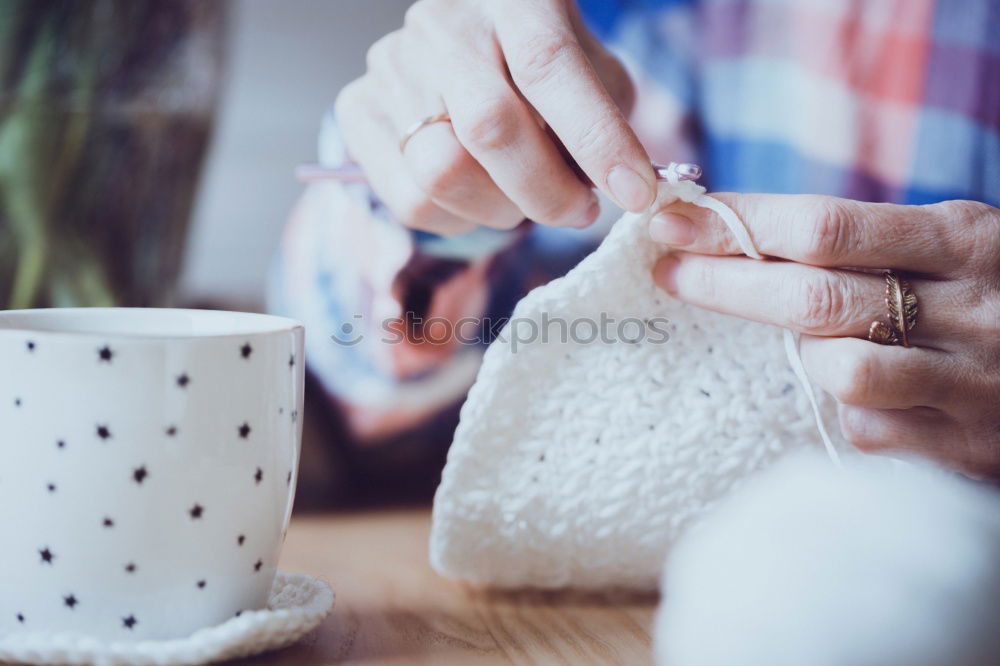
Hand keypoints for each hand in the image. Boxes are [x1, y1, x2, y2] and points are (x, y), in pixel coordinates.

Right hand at [335, 0, 655, 235]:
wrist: (461, 46)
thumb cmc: (540, 65)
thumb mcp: (590, 71)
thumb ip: (606, 117)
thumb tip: (624, 187)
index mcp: (513, 0)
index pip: (550, 66)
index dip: (597, 138)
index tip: (636, 192)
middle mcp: (443, 26)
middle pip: (490, 127)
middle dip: (546, 192)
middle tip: (578, 211)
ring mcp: (392, 66)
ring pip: (443, 174)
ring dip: (500, 210)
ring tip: (523, 199)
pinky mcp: (359, 109)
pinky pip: (410, 200)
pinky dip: (457, 220)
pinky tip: (478, 198)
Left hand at [649, 195, 999, 477]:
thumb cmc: (992, 298)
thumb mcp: (952, 247)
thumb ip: (865, 242)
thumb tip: (731, 229)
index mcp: (966, 239)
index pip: (826, 226)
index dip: (741, 223)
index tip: (675, 219)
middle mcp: (972, 308)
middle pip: (815, 296)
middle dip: (725, 283)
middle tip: (670, 271)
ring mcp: (970, 383)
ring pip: (838, 368)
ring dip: (805, 355)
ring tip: (819, 344)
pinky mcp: (963, 447)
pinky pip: (865, 427)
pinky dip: (847, 409)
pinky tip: (867, 394)